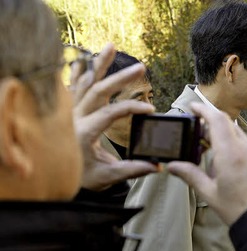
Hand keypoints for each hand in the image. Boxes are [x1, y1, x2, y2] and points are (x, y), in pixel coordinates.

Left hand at [72, 43, 157, 190]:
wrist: (59, 176)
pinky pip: (73, 86)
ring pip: (84, 82)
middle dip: (120, 78)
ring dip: (98, 64)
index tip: (150, 109)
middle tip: (140, 68)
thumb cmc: (83, 176)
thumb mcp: (107, 176)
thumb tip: (156, 166)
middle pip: (98, 91)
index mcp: (84, 132)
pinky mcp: (68, 110)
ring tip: (111, 46)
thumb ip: (131, 169)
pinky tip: (84, 58)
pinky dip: (79, 71)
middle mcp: (74, 118)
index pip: (111, 113)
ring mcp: (69, 111)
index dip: (132, 108)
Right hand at [167, 102, 246, 224]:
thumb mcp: (210, 193)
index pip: (216, 119)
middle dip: (209, 124)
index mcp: (230, 152)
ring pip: (236, 135)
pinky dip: (232, 146)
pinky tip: (223, 163)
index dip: (203, 109)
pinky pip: (245, 145)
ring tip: (207, 151)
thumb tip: (173, 166)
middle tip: (195, 132)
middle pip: (226, 124)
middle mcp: (246, 148)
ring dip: (221, 136)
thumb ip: (190, 175)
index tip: (192, 107)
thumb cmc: (240, 209)